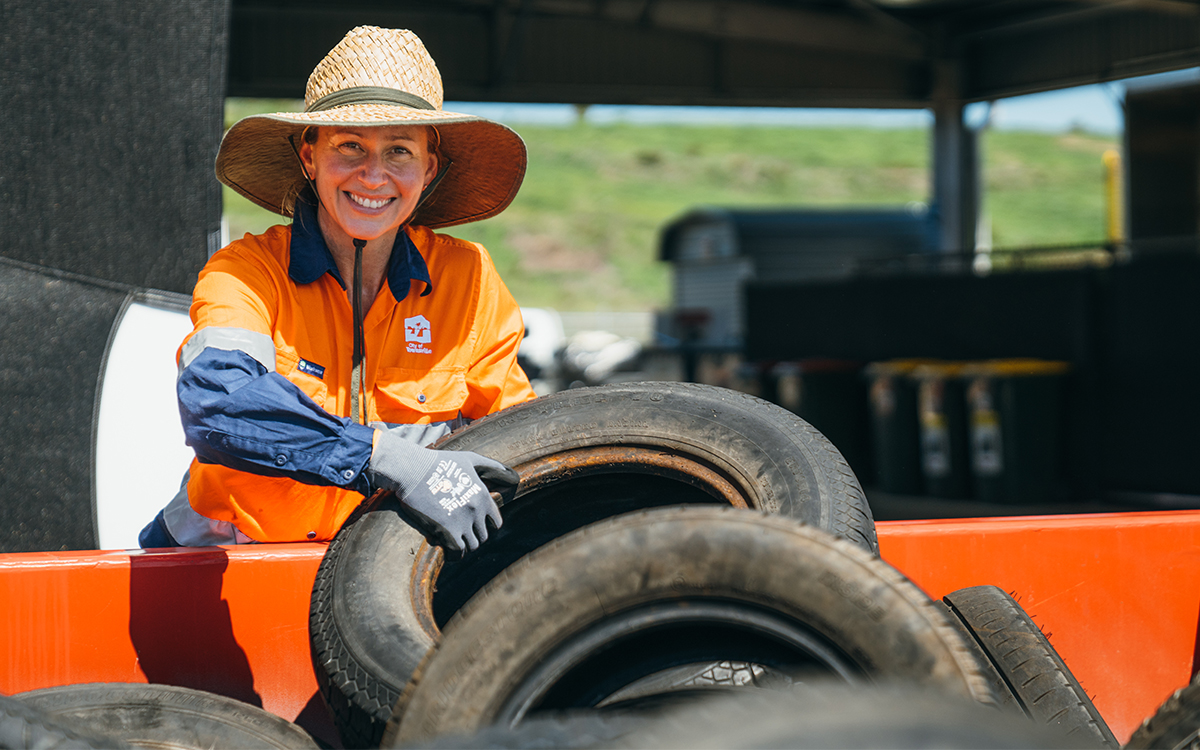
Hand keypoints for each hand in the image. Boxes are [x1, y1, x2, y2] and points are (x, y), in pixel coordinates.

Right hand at [365, 429, 516, 552]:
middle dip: (473, 535)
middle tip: (458, 530)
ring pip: (472, 546)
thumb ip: (494, 469)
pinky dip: (454, 554)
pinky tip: (446, 547)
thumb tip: (515, 479)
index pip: (496, 523)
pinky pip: (458, 553)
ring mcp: (462, 522)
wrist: (410, 470)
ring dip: (463, 544)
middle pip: (483, 536)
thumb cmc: (439, 463)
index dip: (485, 525)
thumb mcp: (470, 460)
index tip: (473, 523)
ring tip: (451, 537)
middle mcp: (476, 510)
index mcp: (483, 495)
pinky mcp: (446, 531)